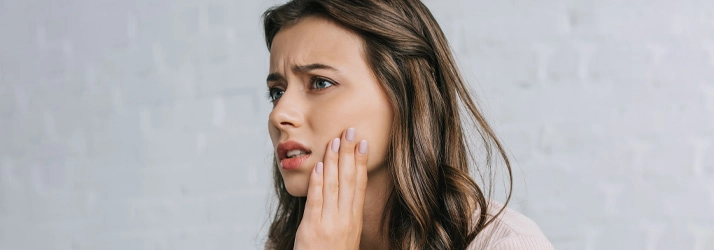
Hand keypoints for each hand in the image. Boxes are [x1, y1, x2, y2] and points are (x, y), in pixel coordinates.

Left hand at [294, 127, 368, 249]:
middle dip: (349, 153)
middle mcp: (345, 219)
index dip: (361, 162)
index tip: (363, 143)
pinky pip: (316, 201)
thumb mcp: (346, 234)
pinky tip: (318, 166)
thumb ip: (345, 214)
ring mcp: (329, 223)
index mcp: (354, 219)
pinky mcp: (312, 228)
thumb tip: (345, 192)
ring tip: (334, 141)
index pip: (359, 184)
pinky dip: (317, 182)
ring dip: (333, 160)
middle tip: (350, 130)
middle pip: (348, 179)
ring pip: (332, 185)